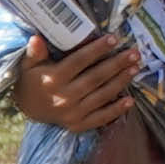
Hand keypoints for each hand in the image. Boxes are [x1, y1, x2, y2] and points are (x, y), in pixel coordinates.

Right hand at [14, 33, 140, 130]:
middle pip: (95, 78)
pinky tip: (130, 100)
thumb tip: (36, 38)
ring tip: (136, 68)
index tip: (114, 39)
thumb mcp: (28, 65)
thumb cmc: (32, 81)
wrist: (29, 110)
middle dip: (117, 64)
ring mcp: (72, 113)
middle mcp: (63, 97)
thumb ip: (34, 52)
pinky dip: (116, 110)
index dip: (97, 50)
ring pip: (101, 95)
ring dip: (121, 82)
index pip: (78, 61)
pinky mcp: (78, 125)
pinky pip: (100, 118)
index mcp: (52, 79)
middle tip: (135, 53)